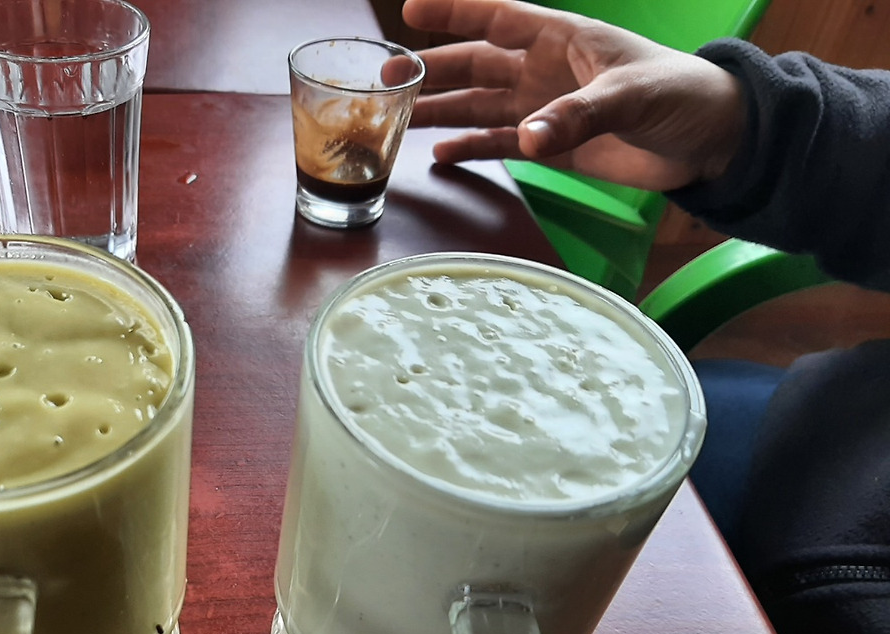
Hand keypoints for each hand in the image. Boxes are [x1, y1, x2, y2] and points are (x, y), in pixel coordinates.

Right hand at [401, 0, 746, 190]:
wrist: (710, 142)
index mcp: (563, 39)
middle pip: (476, 64)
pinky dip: (470, 149)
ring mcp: (545, 108)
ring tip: (401, 118)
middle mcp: (545, 70)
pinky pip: (499, 144)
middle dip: (433, 69)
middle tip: (387, 78)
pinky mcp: (552, 145)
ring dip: (442, 109)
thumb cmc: (680, 96)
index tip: (413, 9)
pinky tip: (440, 155)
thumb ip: (575, 116)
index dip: (456, 12)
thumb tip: (528, 139)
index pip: (498, 17)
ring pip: (480, 105)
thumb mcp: (629, 96)